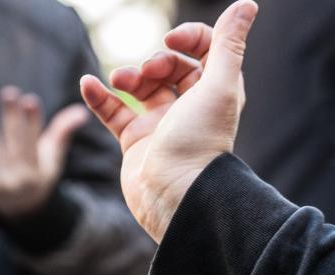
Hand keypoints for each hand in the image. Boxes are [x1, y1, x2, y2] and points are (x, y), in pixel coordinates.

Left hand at [0, 87, 88, 217]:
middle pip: (14, 145)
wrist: (19, 208)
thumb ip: (63, 132)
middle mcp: (16, 180)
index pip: (34, 145)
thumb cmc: (38, 174)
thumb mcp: (52, 157)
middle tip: (9, 93)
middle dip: (11, 119)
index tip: (29, 100)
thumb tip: (81, 110)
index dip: (32, 123)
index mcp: (36, 175)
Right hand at [80, 0, 257, 242]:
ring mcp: (159, 124)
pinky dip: (99, 97)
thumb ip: (228, 44)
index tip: (172, 41)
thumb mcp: (218, 86)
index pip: (204, 51)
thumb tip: (247, 4)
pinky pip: (113, 112)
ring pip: (139, 88)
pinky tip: (87, 84)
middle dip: (154, 62)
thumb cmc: (198, 142)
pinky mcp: (134, 141)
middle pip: (169, 68)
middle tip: (148, 72)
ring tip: (118, 81)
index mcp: (214, 92)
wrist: (172, 194)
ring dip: (126, 76)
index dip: (189, 38)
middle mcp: (188, 107)